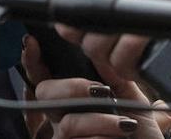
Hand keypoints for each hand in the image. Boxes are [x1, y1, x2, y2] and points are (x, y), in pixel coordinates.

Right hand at [22, 35, 170, 138]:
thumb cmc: (139, 131)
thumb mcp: (130, 98)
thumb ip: (114, 74)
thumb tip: (101, 51)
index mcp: (73, 99)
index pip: (44, 75)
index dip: (31, 59)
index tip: (31, 41)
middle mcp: (62, 117)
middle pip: (45, 93)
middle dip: (73, 87)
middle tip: (102, 90)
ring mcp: (64, 137)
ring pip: (68, 123)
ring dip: (100, 121)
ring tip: (126, 124)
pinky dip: (103, 137)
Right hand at [46, 0, 170, 79]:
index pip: (60, 3)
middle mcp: (104, 26)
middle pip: (69, 29)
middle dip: (86, 5)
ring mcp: (120, 48)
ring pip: (92, 47)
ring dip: (114, 21)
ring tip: (138, 0)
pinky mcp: (139, 67)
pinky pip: (118, 63)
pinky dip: (131, 43)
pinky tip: (146, 28)